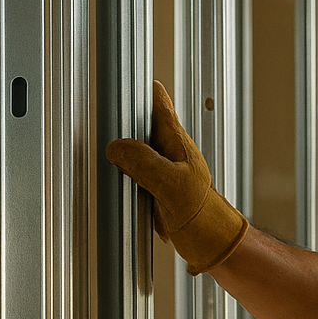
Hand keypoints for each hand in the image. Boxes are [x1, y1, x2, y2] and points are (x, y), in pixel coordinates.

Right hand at [104, 80, 248, 273]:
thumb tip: (117, 147)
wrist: (212, 244)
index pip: (160, 104)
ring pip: (136, 150)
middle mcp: (170, 152)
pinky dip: (126, 176)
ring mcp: (164, 170)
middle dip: (124, 120)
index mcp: (177, 143)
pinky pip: (135, 174)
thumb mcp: (170, 185)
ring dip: (123, 152)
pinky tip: (120, 183)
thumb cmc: (203, 215)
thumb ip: (144, 163)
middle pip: (141, 125)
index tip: (126, 74)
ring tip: (107, 147)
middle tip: (106, 111)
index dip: (144, 88)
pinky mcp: (157, 189)